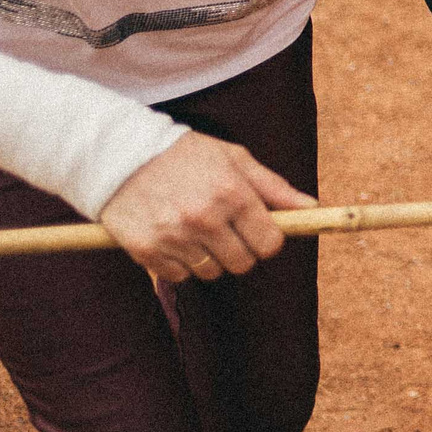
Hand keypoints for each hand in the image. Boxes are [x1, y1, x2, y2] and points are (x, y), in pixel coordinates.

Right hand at [99, 132, 315, 284]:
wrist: (120, 154)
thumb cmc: (186, 155)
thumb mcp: (234, 159)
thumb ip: (273, 187)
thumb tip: (311, 208)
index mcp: (232, 193)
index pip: (270, 243)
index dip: (268, 241)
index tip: (260, 233)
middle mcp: (205, 218)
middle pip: (242, 263)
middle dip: (241, 251)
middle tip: (226, 232)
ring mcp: (174, 237)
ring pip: (211, 273)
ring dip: (209, 258)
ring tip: (196, 231)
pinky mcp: (146, 251)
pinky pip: (178, 276)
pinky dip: (179, 264)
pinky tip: (173, 238)